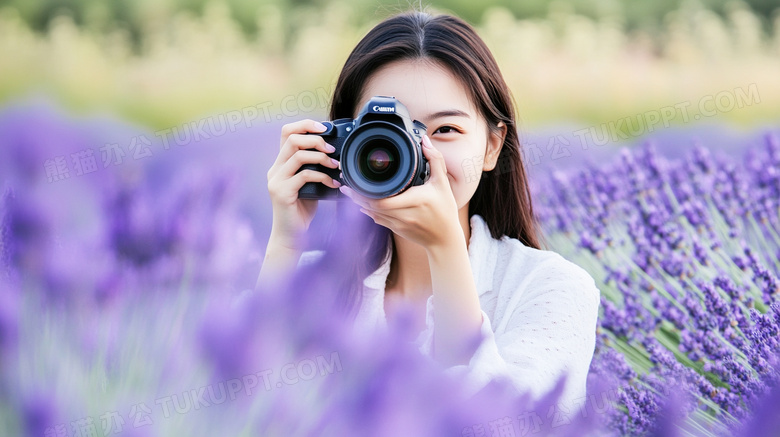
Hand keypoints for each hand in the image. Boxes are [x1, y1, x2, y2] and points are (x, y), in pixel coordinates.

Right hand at [266, 119, 340, 249]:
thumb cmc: (302, 209)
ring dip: (321, 158)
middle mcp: (275, 169)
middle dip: (316, 140)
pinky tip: (333, 184)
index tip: (324, 129)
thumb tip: (334, 151)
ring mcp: (276, 180)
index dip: (305, 125)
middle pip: (292, 139)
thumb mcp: (309, 183)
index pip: (286, 132)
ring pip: (298, 155)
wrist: (291, 236)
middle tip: (332, 150)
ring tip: (336, 166)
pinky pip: (304, 175)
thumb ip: (314, 166)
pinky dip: (323, 177)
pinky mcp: (282, 192)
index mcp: (280, 163)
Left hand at [338, 135, 461, 250]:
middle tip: (347, 185)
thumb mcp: (442, 183)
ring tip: (350, 192)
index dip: (366, 193)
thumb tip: (426, 141)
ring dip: (360, 204)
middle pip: (372, 207)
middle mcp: (404, 214)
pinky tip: (362, 204)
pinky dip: (369, 212)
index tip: (356, 181)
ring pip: (372, 214)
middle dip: (357, 196)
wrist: (445, 239)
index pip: (382, 199)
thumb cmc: (444, 211)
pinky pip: (378, 220)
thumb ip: (435, 160)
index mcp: (414, 200)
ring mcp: (398, 224)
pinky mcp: (396, 230)